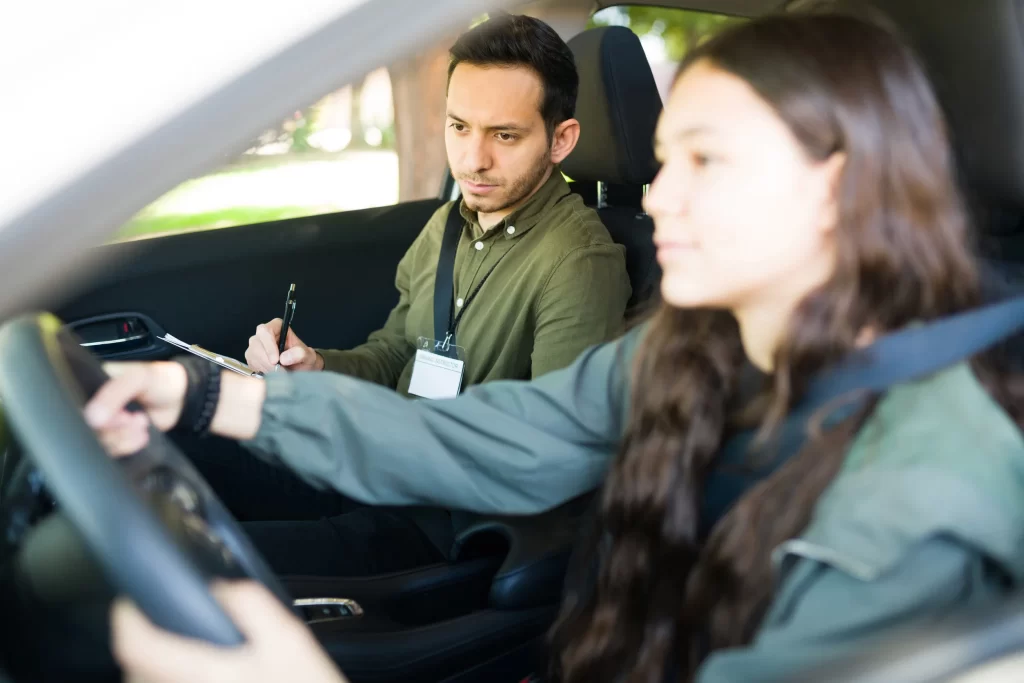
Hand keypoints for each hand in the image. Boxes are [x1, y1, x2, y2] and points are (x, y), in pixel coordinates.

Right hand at [85, 362, 186, 456]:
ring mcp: (103, 425)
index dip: (92, 417)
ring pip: (97, 443)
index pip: (73, 407)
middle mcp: (92, 407)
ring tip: (142, 422)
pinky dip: (127, 446)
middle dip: (111, 428)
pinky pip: (110, 452)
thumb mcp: (138, 378)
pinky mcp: (115, 440)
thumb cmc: (158, 381)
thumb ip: (115, 393)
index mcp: (89, 386)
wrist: (181, 398)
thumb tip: (93, 417)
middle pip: (84, 429)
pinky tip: (142, 435)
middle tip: (132, 418)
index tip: (119, 414)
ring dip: (121, 437)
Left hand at [111, 580, 348, 682]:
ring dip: (152, 672)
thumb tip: (222, 589)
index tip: (128, 603)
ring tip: (179, 656)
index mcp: (200, 673)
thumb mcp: (289, 641)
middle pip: (135, 673)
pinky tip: (195, 678)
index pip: (137, 646)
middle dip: (143, 646)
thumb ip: (252, 607)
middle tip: (162, 627)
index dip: (125, 620)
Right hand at [245, 319, 321, 372]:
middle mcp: (263, 334)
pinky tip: (272, 372)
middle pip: (257, 345)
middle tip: (280, 371)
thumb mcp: (307, 355)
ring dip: (266, 367)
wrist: (299, 367)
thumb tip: (284, 358)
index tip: (276, 361)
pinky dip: (262, 370)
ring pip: (253, 356)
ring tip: (279, 372)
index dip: (269, 347)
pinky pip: (251, 364)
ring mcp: (255, 345)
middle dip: (267, 361)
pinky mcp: (252, 356)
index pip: (266, 332)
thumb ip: (299, 354)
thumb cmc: (302, 357)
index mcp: (277, 326)